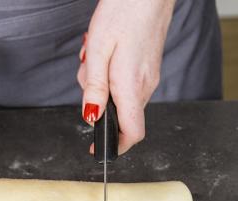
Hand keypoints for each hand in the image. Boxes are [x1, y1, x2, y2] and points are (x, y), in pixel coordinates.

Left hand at [77, 0, 174, 154]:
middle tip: (88, 71)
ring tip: (97, 54)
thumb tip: (91, 116)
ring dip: (103, 83)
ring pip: (121, 97)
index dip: (115, 147)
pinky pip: (126, 83)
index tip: (99, 149)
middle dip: (98, 102)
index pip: (131, 133)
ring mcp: (149, 78)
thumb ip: (95, 87)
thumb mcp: (98, 49)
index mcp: (131, 86)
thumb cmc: (124, 12)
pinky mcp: (148, 68)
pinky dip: (112, 74)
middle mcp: (145, 86)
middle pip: (119, 114)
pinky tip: (107, 51)